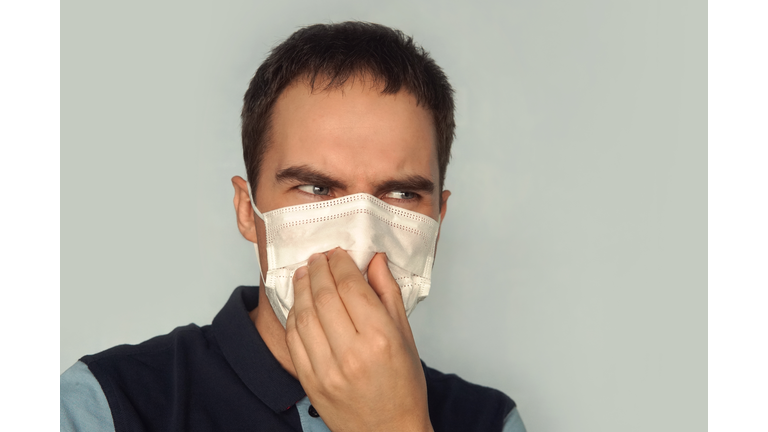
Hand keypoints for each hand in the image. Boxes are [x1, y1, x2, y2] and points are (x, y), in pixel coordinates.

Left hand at [285, 248, 432, 431]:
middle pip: (325, 295)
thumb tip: (375, 260)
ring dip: (302, 288)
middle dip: (319, 269)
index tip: (338, 254)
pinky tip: (299, 303)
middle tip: (319, 257)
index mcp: (380, 338)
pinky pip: (294, 339)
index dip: (341, 263)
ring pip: (304, 314)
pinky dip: (294, 315)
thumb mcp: (406, 337)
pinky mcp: (311, 382)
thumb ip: (388, 294)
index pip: (351, 286)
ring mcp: (327, 369)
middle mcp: (352, 353)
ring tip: (305, 273)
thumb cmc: (403, 387)